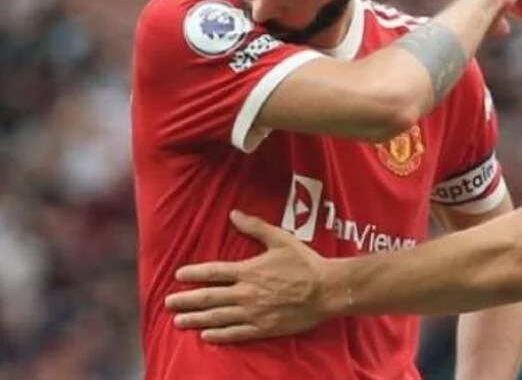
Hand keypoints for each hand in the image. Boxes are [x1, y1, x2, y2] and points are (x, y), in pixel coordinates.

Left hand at [165, 210, 332, 343]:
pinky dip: (218, 335)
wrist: (326, 290)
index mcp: (249, 270)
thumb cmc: (306, 263)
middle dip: (186, 300)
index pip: (213, 272)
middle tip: (168, 303)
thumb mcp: (282, 239)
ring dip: (195, 319)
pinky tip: (206, 336)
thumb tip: (234, 214)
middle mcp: (246, 293)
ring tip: (179, 321)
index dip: (193, 273)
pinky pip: (235, 333)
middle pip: (208, 297)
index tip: (178, 275)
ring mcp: (253, 312)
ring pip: (217, 317)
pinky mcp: (263, 328)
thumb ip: (256, 227)